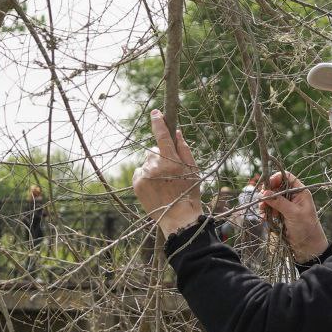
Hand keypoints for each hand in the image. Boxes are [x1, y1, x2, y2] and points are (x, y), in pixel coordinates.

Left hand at [133, 109, 204, 236]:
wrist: (178, 219)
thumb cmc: (190, 194)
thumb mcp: (194, 171)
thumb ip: (185, 150)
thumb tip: (177, 132)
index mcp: (172, 161)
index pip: (162, 136)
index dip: (158, 122)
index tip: (155, 112)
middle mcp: (156, 166)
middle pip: (154, 151)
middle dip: (160, 156)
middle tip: (170, 172)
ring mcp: (145, 175)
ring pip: (147, 162)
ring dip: (153, 168)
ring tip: (164, 183)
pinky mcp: (137, 184)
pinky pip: (141, 172)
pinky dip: (147, 177)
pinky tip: (156, 188)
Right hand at [258, 171, 328, 261]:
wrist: (308, 247)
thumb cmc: (306, 228)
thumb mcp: (293, 213)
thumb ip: (279, 202)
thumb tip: (265, 193)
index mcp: (300, 192)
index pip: (287, 177)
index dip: (276, 178)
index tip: (267, 185)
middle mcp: (294, 197)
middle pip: (277, 188)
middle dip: (268, 193)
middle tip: (262, 201)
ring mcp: (287, 206)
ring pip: (272, 199)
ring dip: (266, 204)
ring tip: (263, 212)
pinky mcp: (282, 215)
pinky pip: (271, 210)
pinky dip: (267, 212)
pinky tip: (265, 218)